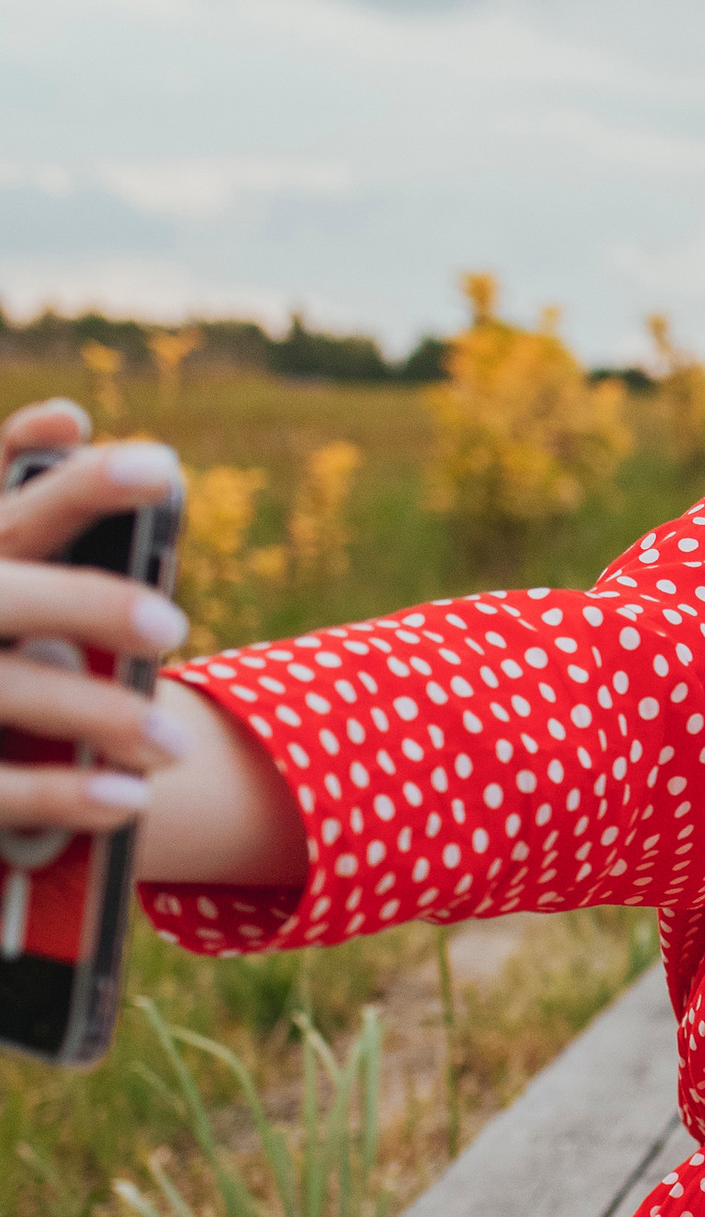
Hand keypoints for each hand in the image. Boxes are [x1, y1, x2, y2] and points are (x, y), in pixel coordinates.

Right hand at [0, 407, 190, 841]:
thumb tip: (68, 416)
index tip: (142, 456)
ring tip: (177, 746)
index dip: (62, 474)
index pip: (9, 503)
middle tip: (173, 628)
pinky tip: (130, 800)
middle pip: (4, 593)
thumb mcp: (10, 580)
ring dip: (96, 714)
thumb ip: (33, 518)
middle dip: (88, 603)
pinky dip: (62, 793)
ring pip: (9, 689)